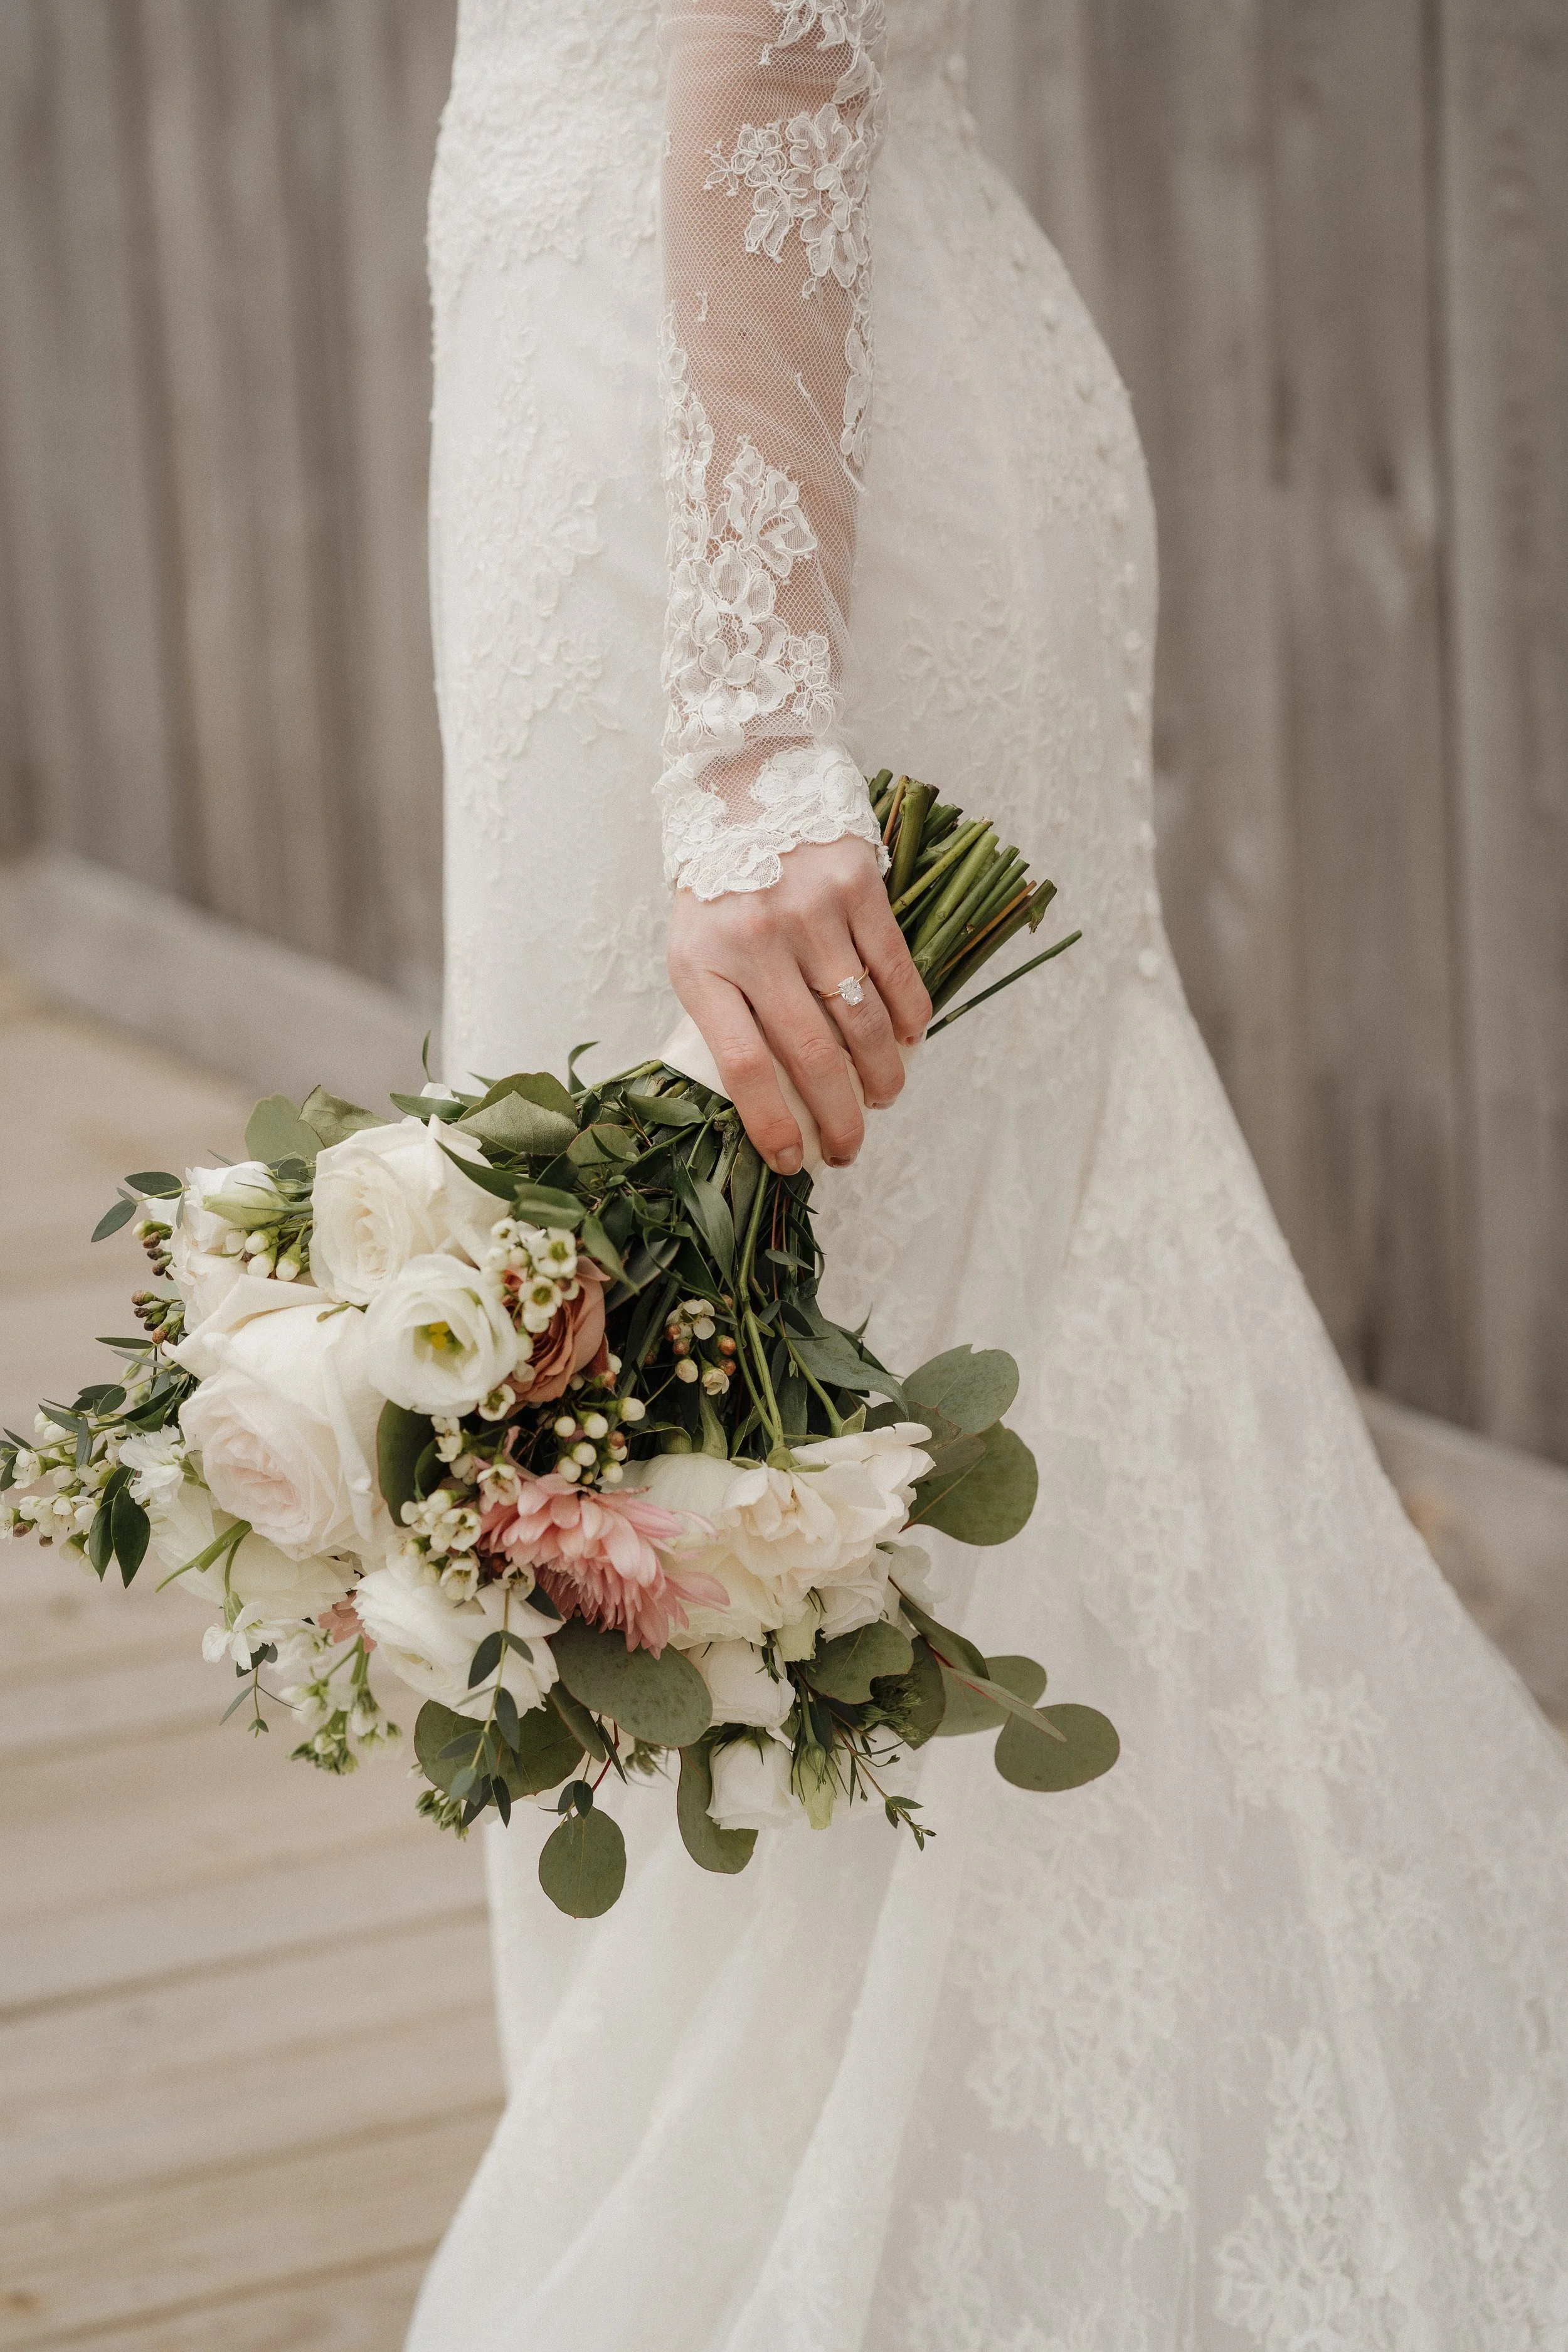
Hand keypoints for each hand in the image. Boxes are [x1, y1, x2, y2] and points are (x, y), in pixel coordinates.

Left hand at [667, 837, 931, 1173]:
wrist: (741, 787)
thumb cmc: (717, 889)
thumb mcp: (694, 951)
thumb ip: (724, 1014)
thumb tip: (772, 1099)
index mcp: (702, 966)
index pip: (744, 1066)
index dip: (773, 1124)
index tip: (793, 1162)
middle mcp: (756, 941)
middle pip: (812, 1056)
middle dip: (841, 1118)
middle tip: (853, 1147)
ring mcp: (809, 912)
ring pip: (863, 1021)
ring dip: (883, 1075)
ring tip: (884, 1096)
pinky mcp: (857, 884)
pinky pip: (895, 969)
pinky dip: (910, 1016)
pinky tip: (909, 1040)